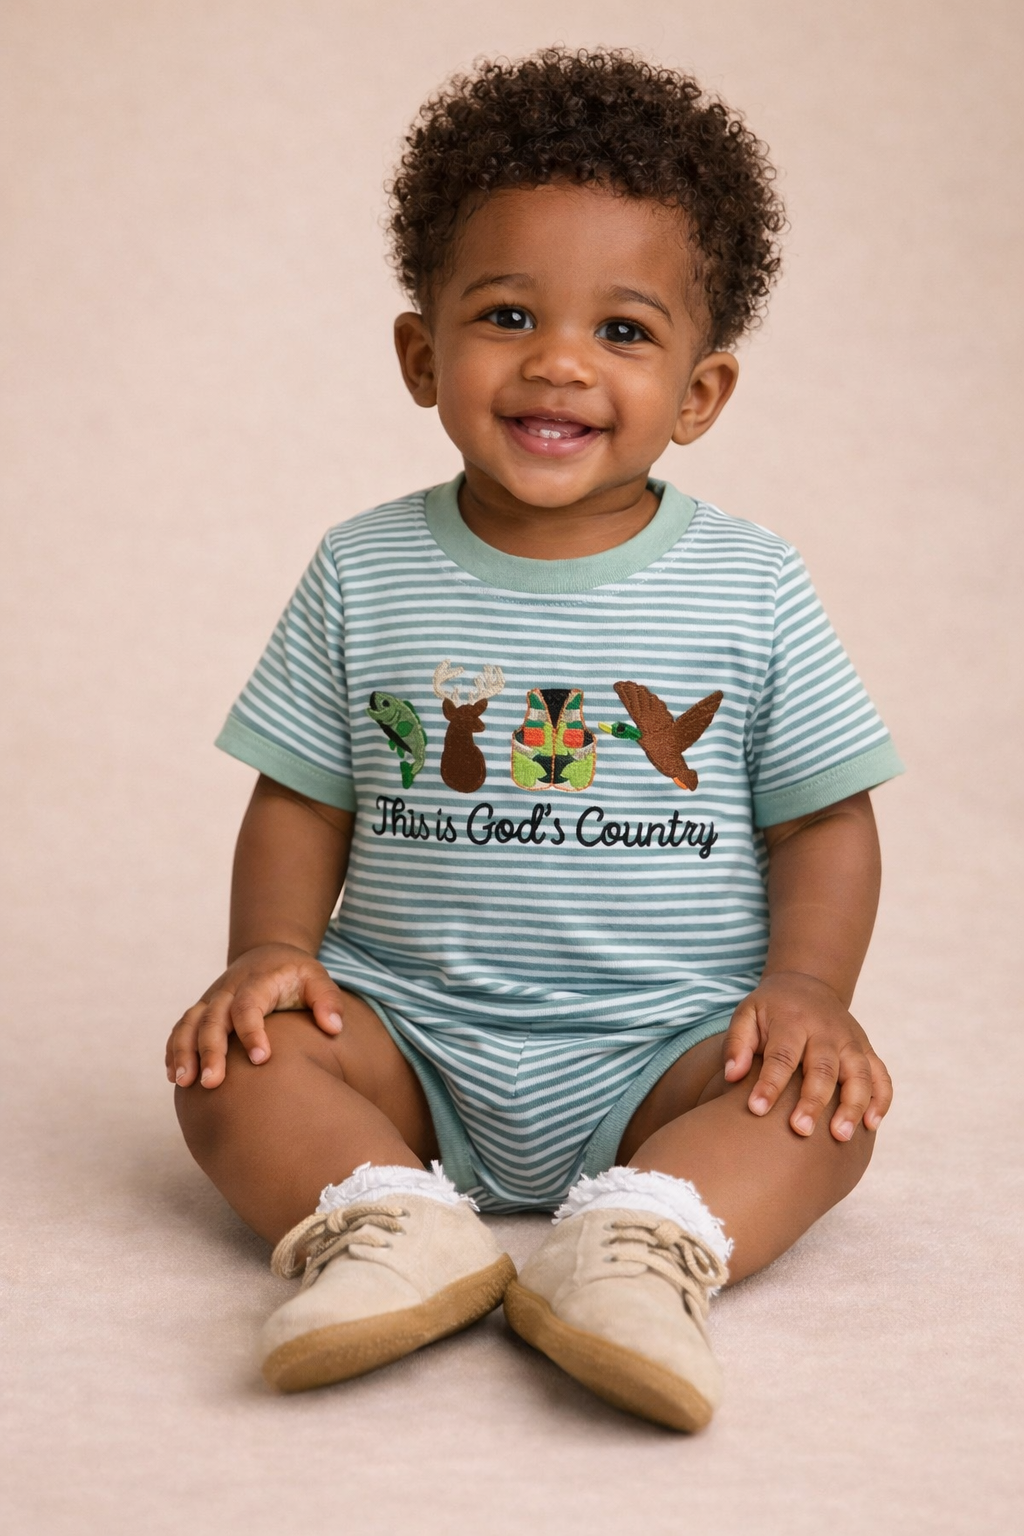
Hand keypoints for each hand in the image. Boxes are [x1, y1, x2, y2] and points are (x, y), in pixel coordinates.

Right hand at [166, 943, 345, 1089]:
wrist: (267, 955)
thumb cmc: (295, 974)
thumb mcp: (317, 977)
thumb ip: (328, 1000)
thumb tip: (333, 1027)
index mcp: (258, 981)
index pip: (249, 1005)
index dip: (252, 1032)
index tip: (261, 1060)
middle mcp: (229, 989)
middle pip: (213, 1018)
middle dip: (211, 1051)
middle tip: (213, 1083)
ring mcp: (211, 999)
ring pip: (190, 1023)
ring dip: (184, 1052)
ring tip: (185, 1082)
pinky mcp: (201, 1009)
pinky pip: (181, 1028)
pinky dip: (174, 1049)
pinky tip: (174, 1076)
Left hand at [722, 971, 892, 1140]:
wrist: (807, 983)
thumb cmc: (771, 1009)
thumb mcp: (747, 1014)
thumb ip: (737, 1043)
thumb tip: (732, 1076)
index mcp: (793, 1021)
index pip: (782, 1056)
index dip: (770, 1084)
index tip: (756, 1110)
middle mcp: (827, 1031)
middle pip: (823, 1069)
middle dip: (814, 1101)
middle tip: (801, 1131)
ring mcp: (851, 1040)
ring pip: (859, 1074)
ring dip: (852, 1106)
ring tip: (840, 1136)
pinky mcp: (867, 1049)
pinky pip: (881, 1075)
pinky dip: (881, 1100)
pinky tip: (871, 1124)